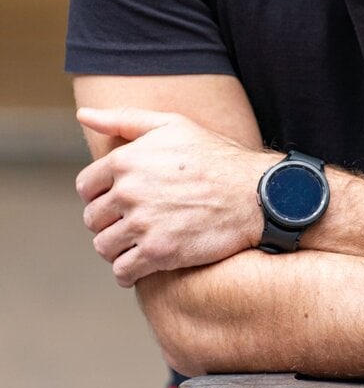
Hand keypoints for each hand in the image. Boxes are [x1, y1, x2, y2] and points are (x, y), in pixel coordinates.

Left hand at [76, 107, 273, 286]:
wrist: (256, 193)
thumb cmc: (215, 157)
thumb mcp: (173, 125)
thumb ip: (125, 119)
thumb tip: (84, 115)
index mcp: (126, 160)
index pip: (87, 187)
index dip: (101, 195)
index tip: (121, 201)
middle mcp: (129, 192)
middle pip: (93, 219)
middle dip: (109, 223)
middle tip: (133, 223)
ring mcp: (143, 224)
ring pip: (104, 247)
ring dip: (117, 248)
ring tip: (138, 243)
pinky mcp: (159, 253)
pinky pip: (122, 272)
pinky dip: (128, 272)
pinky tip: (143, 265)